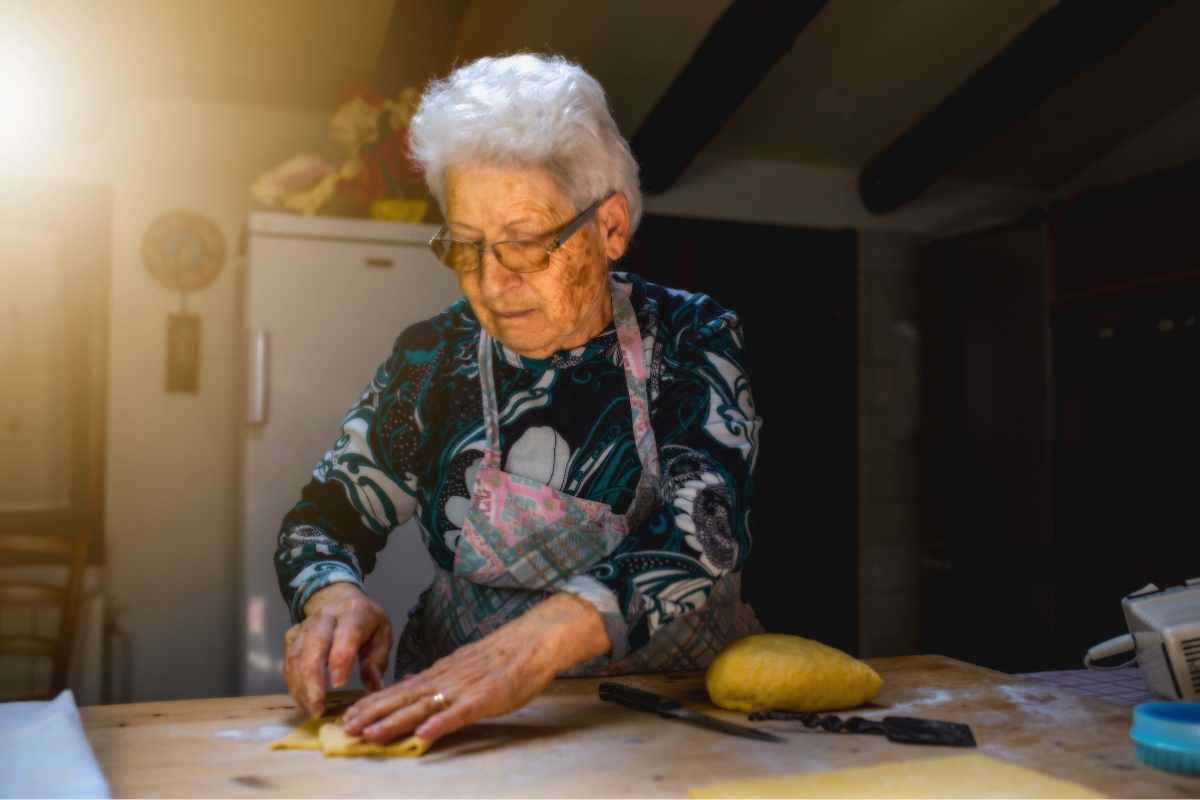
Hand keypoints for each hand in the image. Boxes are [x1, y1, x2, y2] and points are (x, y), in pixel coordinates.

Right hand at [283, 582, 391, 716]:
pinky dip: (292, 683)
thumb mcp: (382, 634)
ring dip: (301, 685)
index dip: (340, 660)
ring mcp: (305, 626)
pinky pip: (288, 661)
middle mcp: (326, 617)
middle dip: (313, 679)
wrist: (338, 598)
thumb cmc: (365, 621)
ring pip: (297, 655)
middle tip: (318, 706)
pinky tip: (302, 700)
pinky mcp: (292, 636)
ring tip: (311, 709)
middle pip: (314, 645)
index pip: (345, 634)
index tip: (339, 684)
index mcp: (353, 613)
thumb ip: (378, 660)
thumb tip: (373, 686)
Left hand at [341, 592, 607, 745]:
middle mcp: (446, 679)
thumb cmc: (503, 656)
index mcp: (440, 673)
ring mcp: (464, 689)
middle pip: (403, 699)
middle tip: (345, 728)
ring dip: (394, 722)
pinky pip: (459, 714)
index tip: (348, 716)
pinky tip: (422, 736)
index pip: (400, 690)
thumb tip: (407, 686)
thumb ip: (435, 678)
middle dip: (373, 714)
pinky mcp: (484, 699)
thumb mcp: (462, 664)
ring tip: (370, 735)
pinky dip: (440, 724)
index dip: (373, 704)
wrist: (534, 641)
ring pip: (423, 707)